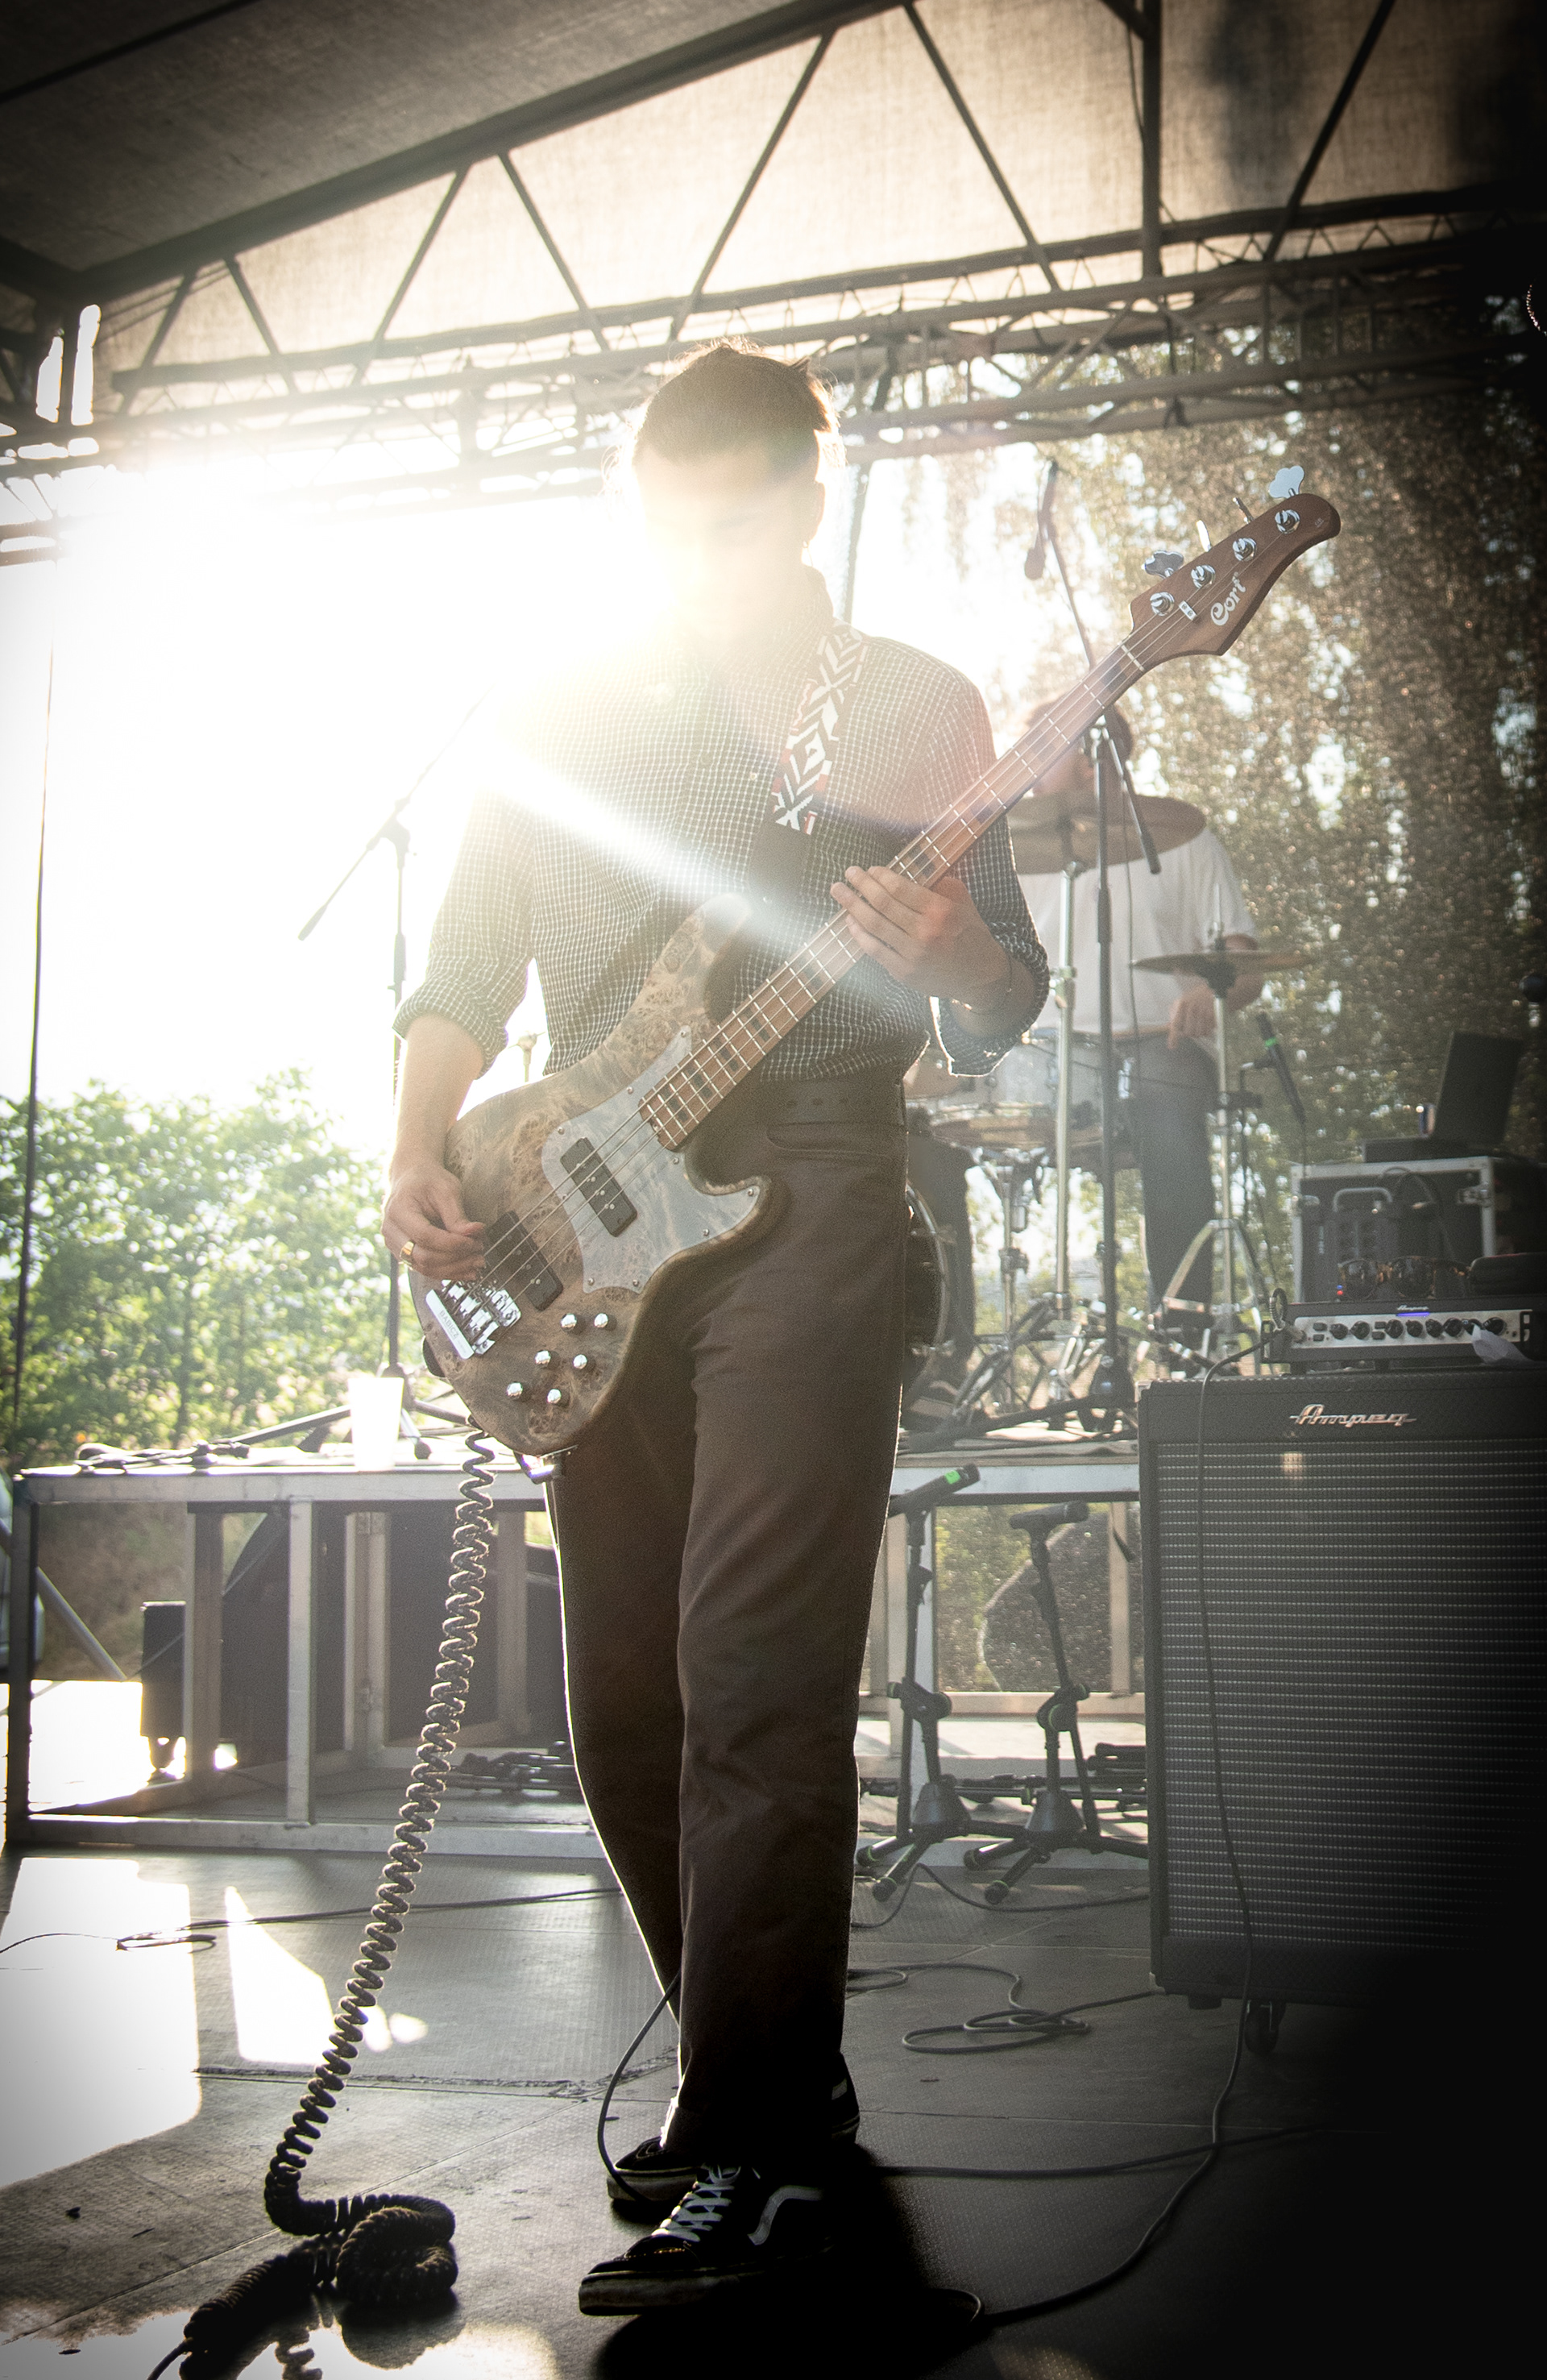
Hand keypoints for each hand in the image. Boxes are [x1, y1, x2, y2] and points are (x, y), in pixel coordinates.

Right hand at [382, 1158, 484, 1279]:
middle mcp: (391, 1231)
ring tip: (477, 1264)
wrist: (411, 1178)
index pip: (425, 1236)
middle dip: (455, 1258)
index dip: (453, 1244)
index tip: (475, 1242)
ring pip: (424, 1267)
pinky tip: (466, 1270)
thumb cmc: (427, 1180)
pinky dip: (447, 1271)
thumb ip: (458, 1215)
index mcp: (398, 1210)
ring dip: (453, 1269)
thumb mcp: (446, 1189)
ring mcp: (394, 1244)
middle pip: (423, 1257)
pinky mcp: (403, 1253)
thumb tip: (474, 1234)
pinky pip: (424, 1268)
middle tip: (479, 1253)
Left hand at [830, 866, 1007, 1002]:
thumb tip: (917, 869)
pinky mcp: (904, 972)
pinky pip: (875, 950)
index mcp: (940, 910)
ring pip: (874, 925)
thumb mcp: (964, 904)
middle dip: (861, 885)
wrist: (979, 976)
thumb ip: (943, 884)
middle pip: (883, 903)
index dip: (880, 876)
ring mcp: (913, 954)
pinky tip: (850, 921)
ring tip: (838, 892)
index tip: (870, 869)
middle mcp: (925, 931)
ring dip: (852, 906)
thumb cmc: (970, 935)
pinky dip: (859, 934)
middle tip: (849, 873)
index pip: (900, 888)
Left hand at [1167, 985, 1216, 1046]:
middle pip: (1188, 1033)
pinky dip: (1208, 1029)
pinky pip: (1208, 1031)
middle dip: (1190, 1031)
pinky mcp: (1213, 1017)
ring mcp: (1203, 1012)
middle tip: (1193, 1024)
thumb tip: (1167, 1027)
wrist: (1217, 988)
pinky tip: (1207, 1021)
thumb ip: (1174, 1014)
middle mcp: (1192, 1008)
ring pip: (1199, 1033)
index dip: (1173, 1037)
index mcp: (1182, 1004)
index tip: (1172, 1046)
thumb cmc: (1198, 996)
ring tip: (1201, 1021)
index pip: (1176, 1024)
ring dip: (1199, 1031)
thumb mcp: (1183, 1001)